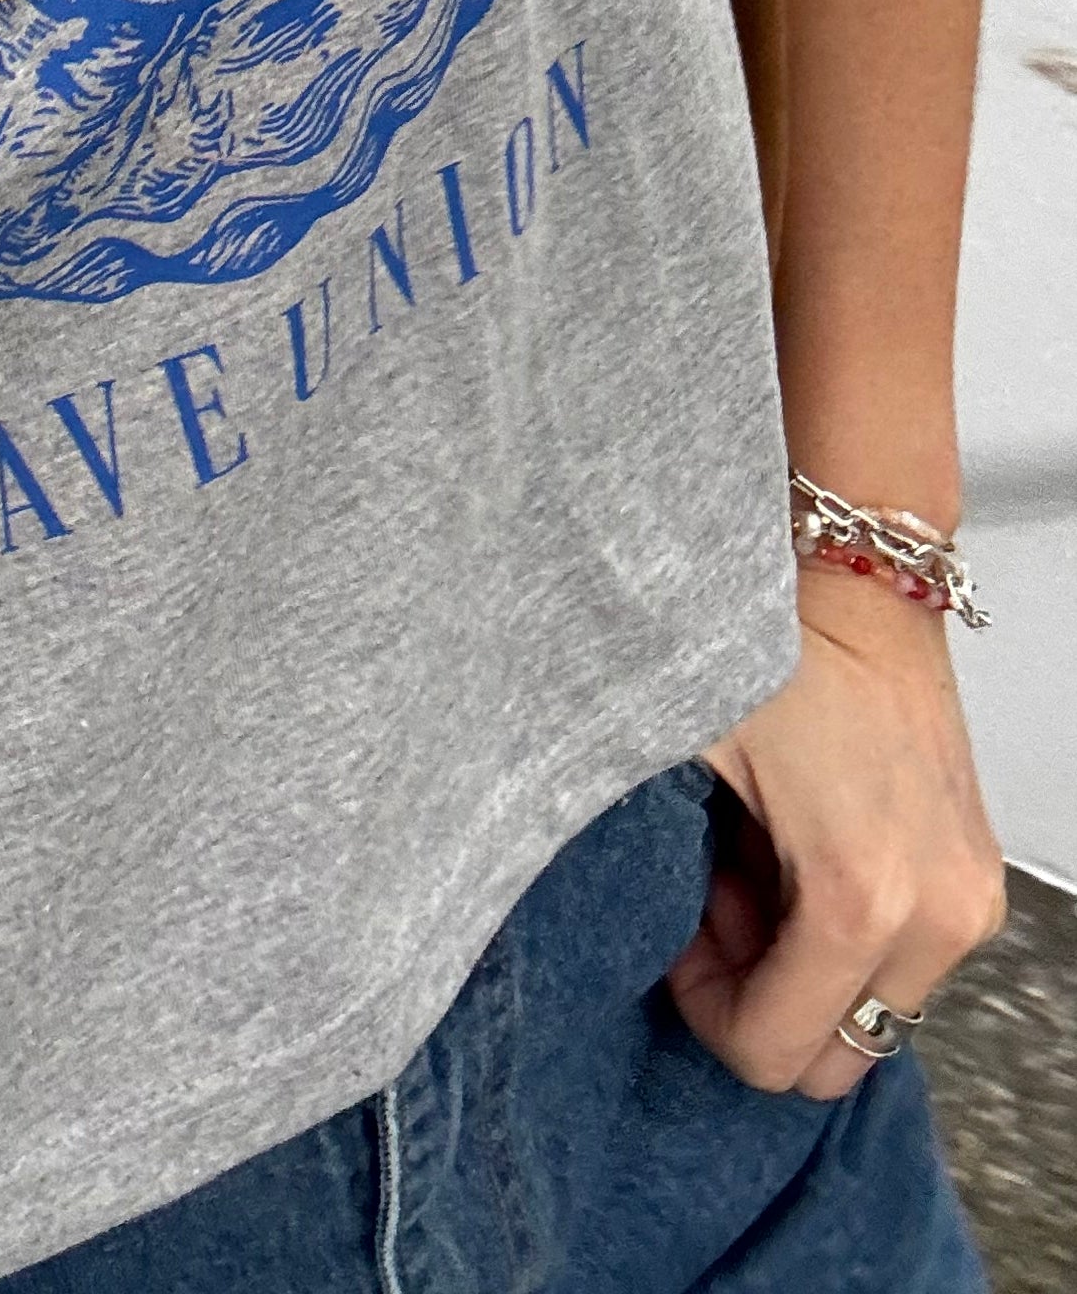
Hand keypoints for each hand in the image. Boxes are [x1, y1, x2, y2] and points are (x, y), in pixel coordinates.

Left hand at [669, 569, 1004, 1098]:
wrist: (855, 579)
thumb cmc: (761, 653)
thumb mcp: (685, 765)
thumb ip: (667, 882)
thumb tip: (659, 950)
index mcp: (858, 899)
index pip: (776, 1051)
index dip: (707, 1010)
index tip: (678, 939)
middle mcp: (936, 918)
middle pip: (834, 1055)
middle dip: (759, 998)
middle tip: (711, 906)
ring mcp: (968, 900)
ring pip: (867, 1008)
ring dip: (799, 965)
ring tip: (748, 864)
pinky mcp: (975, 877)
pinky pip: (902, 959)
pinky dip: (841, 932)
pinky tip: (793, 850)